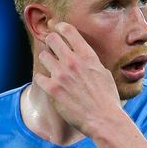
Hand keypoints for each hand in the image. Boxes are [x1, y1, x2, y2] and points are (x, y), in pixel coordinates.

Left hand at [35, 21, 121, 135]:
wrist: (103, 119)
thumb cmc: (107, 99)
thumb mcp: (104, 74)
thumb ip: (91, 62)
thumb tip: (84, 58)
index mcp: (88, 56)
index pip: (68, 31)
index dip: (60, 27)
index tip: (57, 29)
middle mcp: (73, 62)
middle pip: (52, 39)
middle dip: (51, 42)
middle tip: (52, 48)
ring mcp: (61, 75)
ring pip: (43, 56)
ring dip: (46, 60)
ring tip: (51, 68)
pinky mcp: (52, 89)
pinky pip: (39, 77)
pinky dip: (43, 80)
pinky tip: (48, 84)